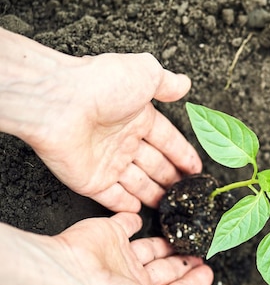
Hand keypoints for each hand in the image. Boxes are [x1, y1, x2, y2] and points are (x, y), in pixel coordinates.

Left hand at [0, 28, 201, 211]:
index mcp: (137, 117)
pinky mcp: (90, 181)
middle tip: (187, 191)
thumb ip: (166, 82)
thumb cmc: (101, 84)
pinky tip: (137, 211)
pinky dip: (125, 206)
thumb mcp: (145, 73)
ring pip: (137, 183)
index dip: (183, 154)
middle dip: (171, 178)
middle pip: (154, 165)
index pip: (167, 140)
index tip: (196, 168)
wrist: (58, 103)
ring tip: (170, 206)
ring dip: (153, 194)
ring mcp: (106, 162)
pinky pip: (112, 197)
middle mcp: (122, 140)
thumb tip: (184, 83)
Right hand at [0, 213, 212, 284]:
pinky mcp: (108, 235)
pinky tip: (143, 219)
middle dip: (182, 266)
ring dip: (165, 246)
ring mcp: (118, 260)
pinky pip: (125, 224)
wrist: (75, 279)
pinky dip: (134, 220)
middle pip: (164, 273)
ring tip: (182, 237)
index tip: (207, 272)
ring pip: (148, 250)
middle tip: (199, 254)